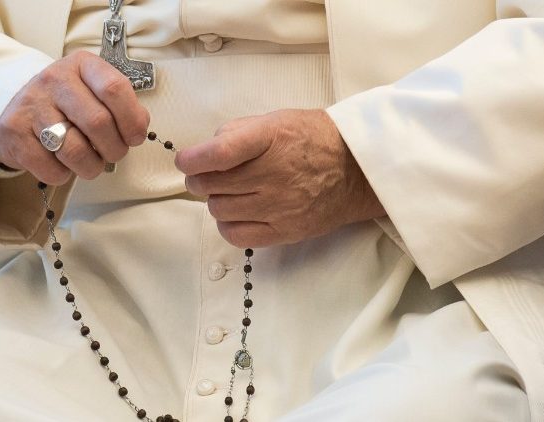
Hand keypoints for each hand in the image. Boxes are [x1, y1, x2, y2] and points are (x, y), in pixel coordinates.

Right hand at [0, 51, 149, 183]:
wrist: (16, 108)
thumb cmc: (67, 104)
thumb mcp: (94, 91)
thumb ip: (121, 105)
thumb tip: (138, 127)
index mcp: (82, 65)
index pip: (114, 88)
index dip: (132, 120)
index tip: (135, 137)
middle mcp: (54, 79)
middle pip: (98, 123)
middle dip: (114, 149)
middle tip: (113, 154)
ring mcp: (31, 105)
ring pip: (75, 151)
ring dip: (91, 167)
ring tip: (90, 163)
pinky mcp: (14, 133)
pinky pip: (51, 168)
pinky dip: (63, 175)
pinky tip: (62, 164)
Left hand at [175, 109, 385, 247]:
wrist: (358, 170)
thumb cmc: (314, 140)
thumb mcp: (276, 119)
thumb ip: (238, 131)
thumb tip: (205, 150)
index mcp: (271, 138)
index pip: (218, 154)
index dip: (192, 160)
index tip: (185, 160)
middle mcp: (274, 173)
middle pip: (212, 184)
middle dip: (199, 179)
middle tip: (205, 175)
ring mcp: (280, 205)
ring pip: (219, 209)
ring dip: (214, 200)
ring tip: (228, 192)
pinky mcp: (285, 230)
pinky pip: (237, 235)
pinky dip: (227, 224)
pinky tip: (235, 212)